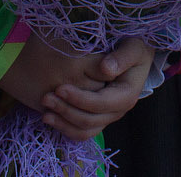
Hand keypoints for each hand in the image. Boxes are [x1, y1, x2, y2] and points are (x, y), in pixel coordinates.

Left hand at [39, 38, 153, 142]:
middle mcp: (117, 111)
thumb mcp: (134, 48)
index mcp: (126, 95)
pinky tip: (51, 118)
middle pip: (90, 120)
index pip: (101, 103)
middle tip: (46, 98)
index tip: (60, 88)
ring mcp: (107, 117)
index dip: (79, 99)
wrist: (135, 58)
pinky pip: (82, 132)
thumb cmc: (133, 50)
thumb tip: (106, 69)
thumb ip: (122, 57)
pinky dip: (66, 128)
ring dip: (63, 123)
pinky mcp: (98, 118)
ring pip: (84, 130)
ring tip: (45, 114)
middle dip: (66, 111)